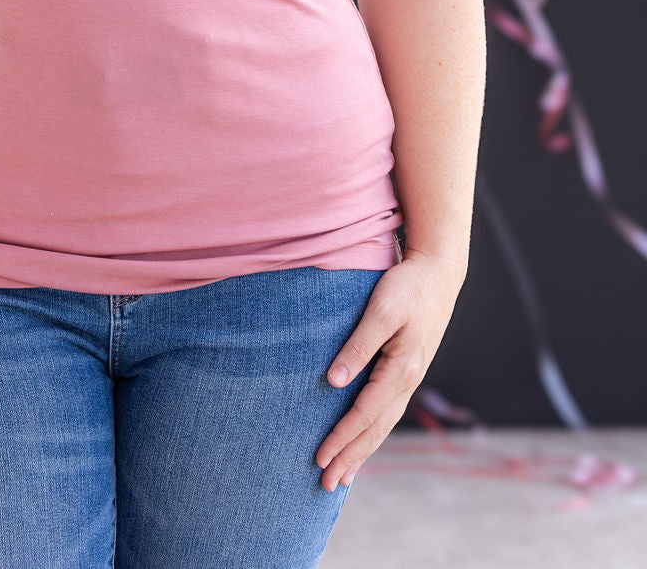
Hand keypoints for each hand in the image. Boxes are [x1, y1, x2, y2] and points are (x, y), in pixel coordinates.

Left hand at [315, 249, 465, 490]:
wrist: (438, 273)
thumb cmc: (407, 286)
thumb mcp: (381, 310)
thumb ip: (358, 345)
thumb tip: (334, 381)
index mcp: (401, 369)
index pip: (365, 414)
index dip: (341, 438)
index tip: (319, 458)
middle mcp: (408, 380)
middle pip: (375, 429)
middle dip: (351, 458)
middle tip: (326, 485)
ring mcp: (410, 378)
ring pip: (383, 424)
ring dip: (362, 451)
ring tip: (343, 476)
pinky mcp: (407, 370)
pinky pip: (388, 411)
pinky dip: (373, 431)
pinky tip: (362, 439)